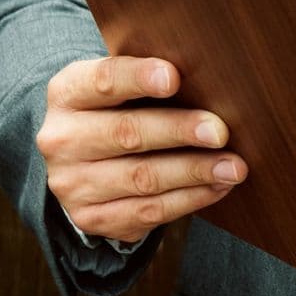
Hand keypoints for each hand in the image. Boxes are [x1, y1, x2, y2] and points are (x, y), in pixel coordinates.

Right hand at [36, 56, 245, 244]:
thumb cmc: (118, 111)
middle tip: (220, 132)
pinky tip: (217, 187)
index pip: (102, 81)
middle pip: (126, 133)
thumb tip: (209, 80)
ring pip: (142, 178)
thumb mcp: (119, 87)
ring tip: (233, 166)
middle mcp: (62, 140)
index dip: (137, 78)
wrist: (82, 161)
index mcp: (67, 94)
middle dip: (179, 131)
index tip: (173, 77)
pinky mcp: (92, 218)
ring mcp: (72, 184)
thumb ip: (149, 79)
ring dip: (194, 172)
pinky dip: (189, 199)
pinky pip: (148, 211)